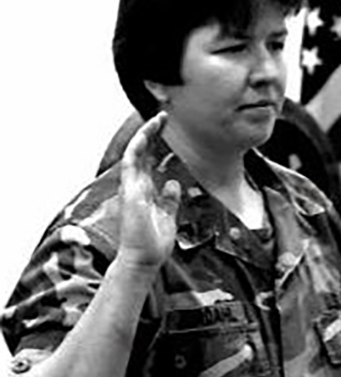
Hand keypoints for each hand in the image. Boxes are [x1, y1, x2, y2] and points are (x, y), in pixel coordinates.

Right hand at [117, 112, 180, 273]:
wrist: (144, 260)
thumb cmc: (153, 242)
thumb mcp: (168, 216)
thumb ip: (169, 200)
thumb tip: (173, 184)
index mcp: (144, 190)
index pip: (148, 160)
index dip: (156, 143)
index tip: (166, 128)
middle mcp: (135, 186)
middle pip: (141, 152)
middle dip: (151, 133)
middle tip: (163, 116)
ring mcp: (131, 187)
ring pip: (134, 153)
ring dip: (145, 134)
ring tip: (157, 118)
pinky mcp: (130, 191)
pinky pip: (130, 163)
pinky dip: (138, 147)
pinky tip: (147, 134)